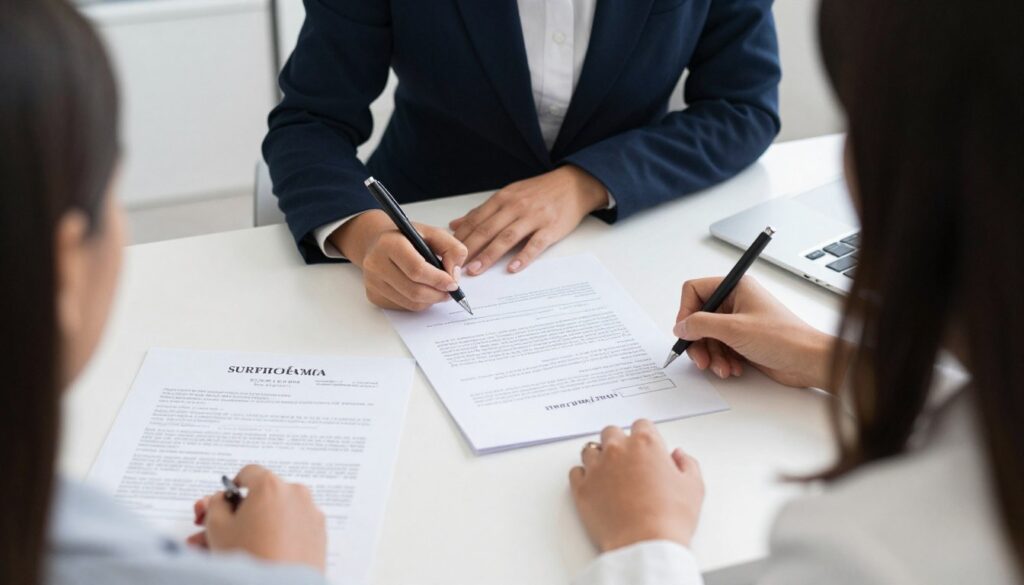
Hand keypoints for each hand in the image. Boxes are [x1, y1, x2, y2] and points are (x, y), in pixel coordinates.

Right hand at [187, 465, 326, 571]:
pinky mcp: (320, 533)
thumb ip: (215, 505)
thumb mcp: (218, 528)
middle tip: (221, 531)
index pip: (248, 474)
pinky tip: (262, 552)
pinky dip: (278, 534)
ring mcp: (311, 513)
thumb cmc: (251, 558)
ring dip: (257, 525)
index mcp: (271, 485)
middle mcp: (296, 493)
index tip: (223, 503)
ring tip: (236, 548)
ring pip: (278, 513)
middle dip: (240, 512)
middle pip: (264, 496)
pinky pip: (295, 527)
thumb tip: (222, 500)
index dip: (231, 489)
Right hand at [330, 210, 467, 310]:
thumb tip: (454, 274)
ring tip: (438, 291)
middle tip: (450, 291)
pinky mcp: (373, 295)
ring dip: (430, 300)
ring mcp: (372, 282)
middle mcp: (375, 263)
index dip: (438, 280)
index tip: (453, 283)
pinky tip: (422, 291)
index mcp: (389, 243)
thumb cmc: (407, 238)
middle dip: (438, 294)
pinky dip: (418, 303)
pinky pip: (403, 307)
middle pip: (414, 290)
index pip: (417, 269)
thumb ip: (452, 248)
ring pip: (410, 302)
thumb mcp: (433, 233)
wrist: (378, 243)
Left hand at [449, 165, 607, 274]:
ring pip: (507, 237)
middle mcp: (516, 206)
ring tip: (476, 270)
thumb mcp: (509, 195)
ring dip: (489, 255)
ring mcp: (534, 217)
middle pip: (488, 229)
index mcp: (503, 198)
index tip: (448, 252)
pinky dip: (523, 257)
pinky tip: (512, 268)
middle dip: (470, 248)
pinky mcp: (551, 228)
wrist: (574, 184)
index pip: (476, 219)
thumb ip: (483, 211)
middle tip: (457, 266)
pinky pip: (535, 244)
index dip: (461, 236)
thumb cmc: (539, 192)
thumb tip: (455, 224)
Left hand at [570, 420, 703, 552]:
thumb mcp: (694, 487)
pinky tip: (595, 487)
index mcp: (646, 444)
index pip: (641, 424)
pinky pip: (576, 472)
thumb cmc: (671, 517)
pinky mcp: (581, 488)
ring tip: (609, 474)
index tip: (647, 449)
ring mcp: (596, 468)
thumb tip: (678, 456)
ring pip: (590, 450)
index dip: (646, 436)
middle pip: (611, 432)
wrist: (645, 543)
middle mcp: (618, 450)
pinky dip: (583, 477)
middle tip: (627, 461)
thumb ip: (687, 464)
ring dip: (599, 457)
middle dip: (619, 442)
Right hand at [674, 277, 835, 388]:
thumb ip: (701, 325)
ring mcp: (739, 322)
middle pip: (699, 319)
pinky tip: (734, 369)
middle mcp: (736, 302)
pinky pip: (720, 349)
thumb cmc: (783, 338)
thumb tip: (680, 326)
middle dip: (699, 342)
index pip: (695, 291)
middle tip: (701, 359)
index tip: (686, 332)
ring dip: (712, 356)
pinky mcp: (743, 341)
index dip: (686, 312)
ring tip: (723, 368)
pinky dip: (722, 361)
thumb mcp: (734, 329)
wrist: (808, 361)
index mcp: (736, 288)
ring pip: (708, 337)